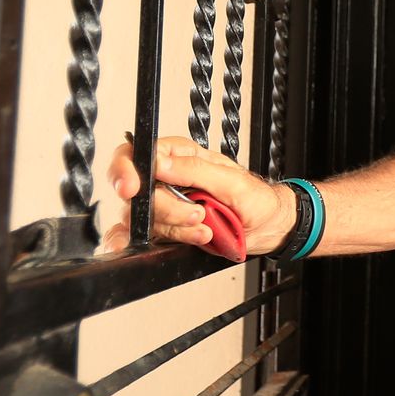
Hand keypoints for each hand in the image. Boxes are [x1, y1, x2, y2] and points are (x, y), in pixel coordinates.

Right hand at [102, 136, 292, 254]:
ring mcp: (166, 205)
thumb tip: (160, 163)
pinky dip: (153, 240)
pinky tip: (174, 239)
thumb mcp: (231, 180)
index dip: (128, 169)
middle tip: (198, 212)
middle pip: (139, 193)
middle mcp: (168, 179)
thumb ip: (194, 169)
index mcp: (181, 156)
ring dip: (176, 227)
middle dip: (168, 209)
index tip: (134, 188)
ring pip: (145, 218)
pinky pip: (145, 236)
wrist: (267, 228)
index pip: (138, 155)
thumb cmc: (255, 198)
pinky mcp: (167, 228)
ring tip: (206, 227)